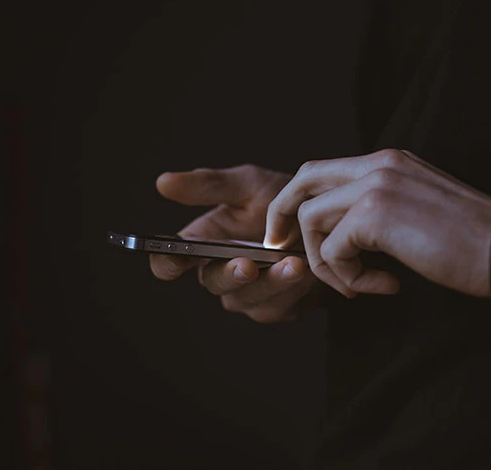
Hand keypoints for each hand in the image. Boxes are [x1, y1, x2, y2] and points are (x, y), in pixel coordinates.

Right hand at [150, 164, 317, 322]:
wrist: (328, 220)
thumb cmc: (282, 200)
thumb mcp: (248, 184)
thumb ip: (208, 185)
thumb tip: (162, 182)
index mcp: (203, 243)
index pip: (170, 261)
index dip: (166, 263)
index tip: (175, 259)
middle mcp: (221, 272)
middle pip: (212, 283)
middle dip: (230, 275)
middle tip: (247, 265)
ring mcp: (248, 294)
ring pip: (247, 300)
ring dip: (270, 284)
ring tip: (293, 264)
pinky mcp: (277, 308)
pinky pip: (278, 307)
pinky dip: (293, 290)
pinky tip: (308, 271)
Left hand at [264, 149, 490, 298]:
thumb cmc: (470, 242)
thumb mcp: (417, 209)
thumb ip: (379, 208)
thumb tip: (340, 234)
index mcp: (389, 161)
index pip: (321, 170)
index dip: (297, 201)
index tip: (290, 233)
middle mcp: (378, 164)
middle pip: (303, 180)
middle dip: (283, 216)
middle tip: (280, 249)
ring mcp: (376, 185)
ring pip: (311, 219)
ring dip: (326, 262)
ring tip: (358, 285)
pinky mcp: (375, 214)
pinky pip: (334, 250)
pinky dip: (348, 278)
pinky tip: (383, 286)